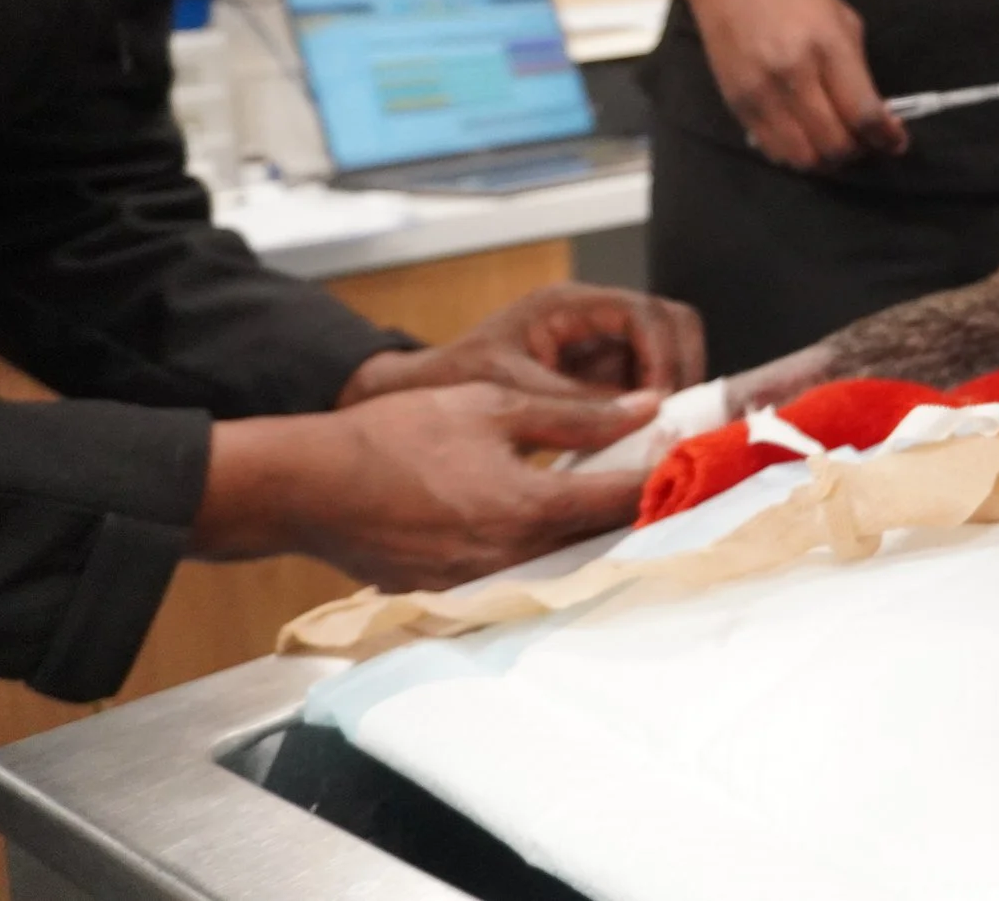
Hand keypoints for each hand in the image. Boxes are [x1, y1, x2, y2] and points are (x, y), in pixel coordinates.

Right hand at [198, 387, 660, 591]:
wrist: (307, 485)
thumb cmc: (393, 435)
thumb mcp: (492, 406)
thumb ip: (577, 416)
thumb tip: (644, 410)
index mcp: (526, 508)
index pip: (620, 503)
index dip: (662, 482)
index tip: (691, 465)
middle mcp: (509, 557)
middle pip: (596, 540)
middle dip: (632, 511)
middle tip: (663, 481)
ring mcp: (479, 583)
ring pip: (558, 559)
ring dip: (588, 533)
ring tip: (612, 498)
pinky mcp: (452, 592)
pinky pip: (516, 572)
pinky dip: (540, 548)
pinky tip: (547, 520)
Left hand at [340, 283, 706, 405]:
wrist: (418, 396)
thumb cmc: (453, 380)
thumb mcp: (510, 390)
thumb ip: (574, 401)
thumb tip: (641, 413)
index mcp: (569, 306)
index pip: (646, 314)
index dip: (664, 356)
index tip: (662, 403)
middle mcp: (593, 318)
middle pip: (672, 325)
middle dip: (681, 369)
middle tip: (674, 419)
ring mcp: (599, 347)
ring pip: (666, 356)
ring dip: (669, 393)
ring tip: (657, 436)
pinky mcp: (598, 376)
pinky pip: (644, 387)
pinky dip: (650, 412)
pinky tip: (637, 444)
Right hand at [680, 0, 907, 170]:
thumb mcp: (841, 18)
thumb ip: (858, 69)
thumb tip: (876, 114)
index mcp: (827, 47)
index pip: (863, 113)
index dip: (886, 137)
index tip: (896, 142)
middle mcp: (793, 75)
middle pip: (835, 144)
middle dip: (860, 152)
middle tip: (867, 142)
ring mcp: (761, 94)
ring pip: (804, 158)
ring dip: (828, 160)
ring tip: (838, 143)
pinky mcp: (737, 106)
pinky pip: (774, 151)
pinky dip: (798, 155)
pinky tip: (808, 138)